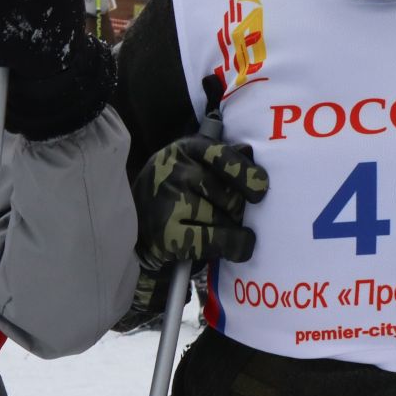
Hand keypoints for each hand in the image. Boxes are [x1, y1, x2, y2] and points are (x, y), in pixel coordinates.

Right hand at [133, 134, 268, 273]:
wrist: (136, 220)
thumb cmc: (175, 189)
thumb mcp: (192, 162)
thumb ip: (221, 158)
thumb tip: (250, 154)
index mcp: (185, 149)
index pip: (223, 157)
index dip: (246, 174)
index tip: (259, 190)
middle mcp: (175, 172)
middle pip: (230, 196)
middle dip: (237, 209)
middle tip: (228, 213)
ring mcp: (170, 203)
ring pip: (226, 220)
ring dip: (232, 227)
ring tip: (217, 226)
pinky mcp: (169, 235)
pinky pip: (219, 241)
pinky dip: (235, 246)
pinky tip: (239, 245)